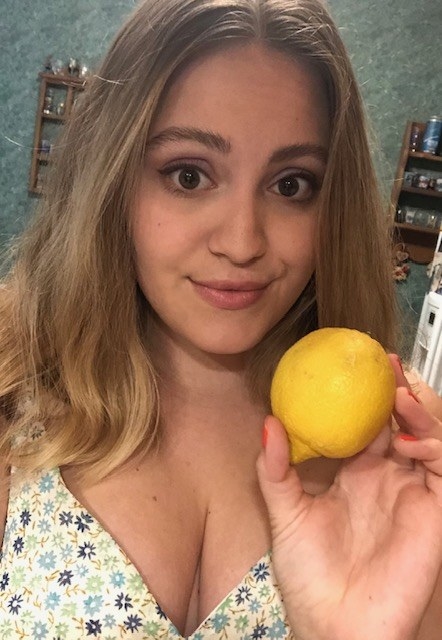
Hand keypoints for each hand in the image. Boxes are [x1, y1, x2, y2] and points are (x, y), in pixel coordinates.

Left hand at [256, 355, 441, 639]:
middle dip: (398, 390)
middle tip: (385, 365)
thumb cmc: (309, 576)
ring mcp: (413, 493)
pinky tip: (408, 436)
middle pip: (402, 422)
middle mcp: (388, 478)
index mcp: (356, 474)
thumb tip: (267, 424)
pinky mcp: (434, 511)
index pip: (369, 423)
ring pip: (430, 438)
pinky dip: (433, 445)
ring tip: (399, 391)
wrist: (333, 626)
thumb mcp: (285, 513)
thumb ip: (275, 469)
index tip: (355, 364)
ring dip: (419, 410)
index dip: (367, 394)